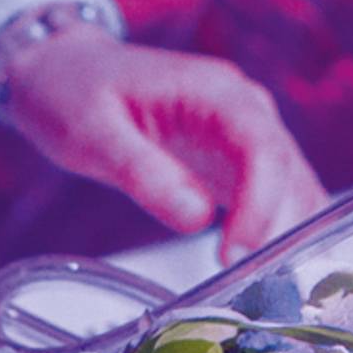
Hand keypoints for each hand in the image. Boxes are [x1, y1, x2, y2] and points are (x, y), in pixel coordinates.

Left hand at [0, 31, 327, 253]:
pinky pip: (273, 193)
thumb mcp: (90, 132)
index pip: (262, 147)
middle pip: (286, 169)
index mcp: (213, 91)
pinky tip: (263, 264)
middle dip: (276, 227)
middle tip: (246, 282)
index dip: (261, 202)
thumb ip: (143, 171)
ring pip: (291, 184)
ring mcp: (243, 132)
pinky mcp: (234, 158)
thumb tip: (196, 218)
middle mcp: (242, 107)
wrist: (62, 70)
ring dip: (284, 231)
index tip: (236, 252)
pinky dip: (275, 227)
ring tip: (256, 282)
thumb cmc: (71, 91)